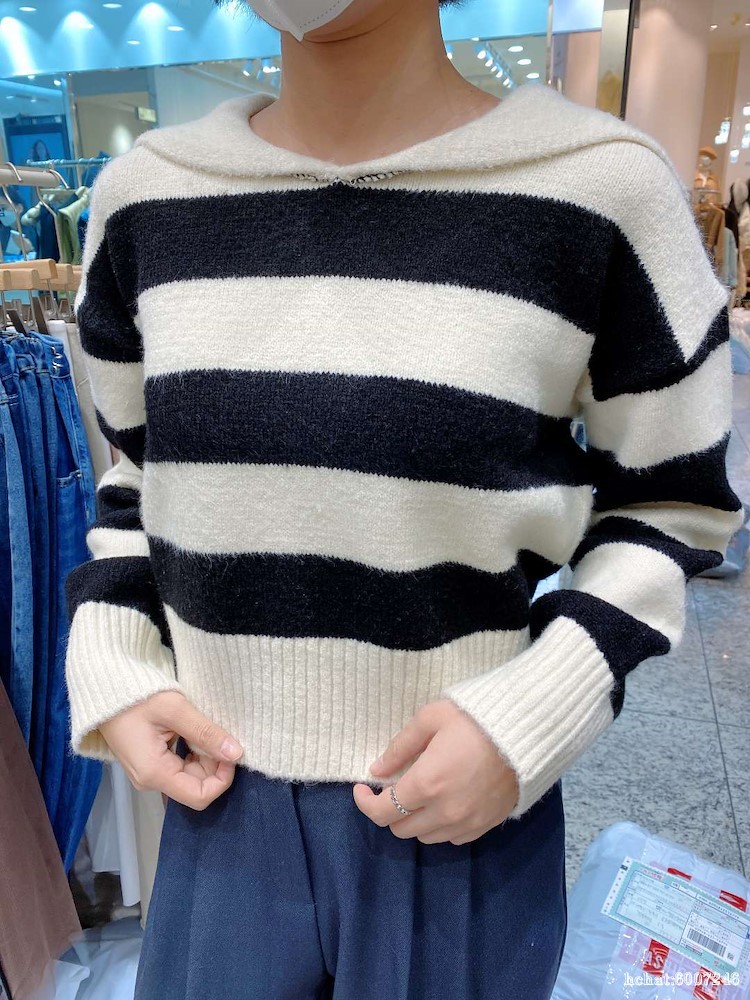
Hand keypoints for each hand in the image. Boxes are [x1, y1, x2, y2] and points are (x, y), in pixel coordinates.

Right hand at [98, 691, 243, 809]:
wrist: (103, 689)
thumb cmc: (135, 697)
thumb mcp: (175, 710)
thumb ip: (206, 733)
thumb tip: (237, 753)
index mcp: (155, 773)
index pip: (200, 796)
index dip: (223, 778)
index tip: (231, 751)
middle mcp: (150, 781)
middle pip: (196, 787)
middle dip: (216, 765)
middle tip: (219, 734)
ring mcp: (149, 773)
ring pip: (191, 776)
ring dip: (206, 757)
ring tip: (205, 729)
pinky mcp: (150, 763)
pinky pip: (181, 767)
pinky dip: (194, 752)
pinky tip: (194, 732)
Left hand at [352, 699, 519, 844]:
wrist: (527, 731)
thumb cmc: (475, 718)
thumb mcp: (430, 719)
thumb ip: (399, 747)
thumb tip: (376, 770)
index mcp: (426, 784)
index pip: (382, 812)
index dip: (365, 803)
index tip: (362, 788)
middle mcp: (444, 811)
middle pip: (401, 829)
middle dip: (389, 810)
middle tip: (394, 786)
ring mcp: (467, 823)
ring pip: (425, 837)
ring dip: (415, 819)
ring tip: (420, 792)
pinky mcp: (485, 826)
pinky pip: (452, 838)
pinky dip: (440, 825)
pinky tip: (444, 801)